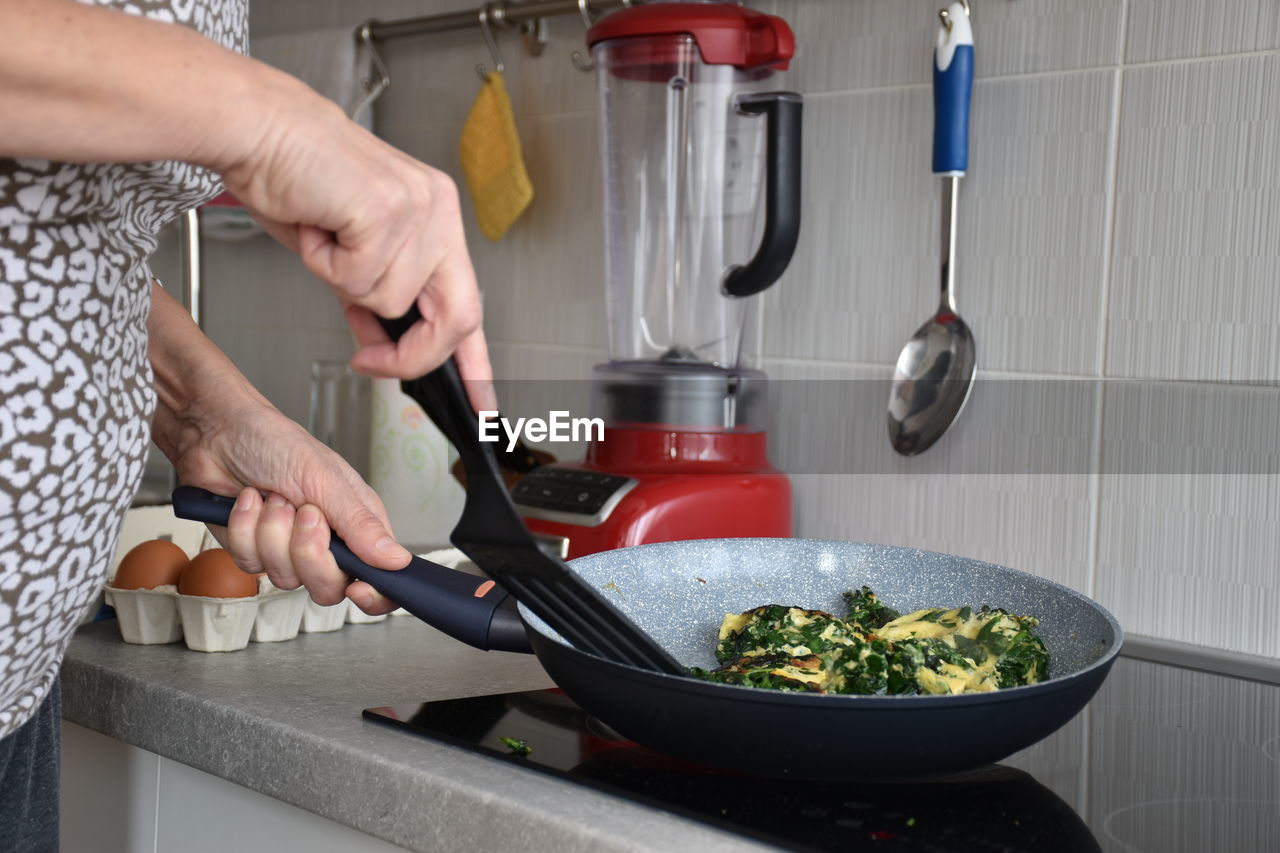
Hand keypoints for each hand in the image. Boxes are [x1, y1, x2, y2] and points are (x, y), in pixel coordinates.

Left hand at [163, 398, 410, 614]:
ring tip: (273, 497)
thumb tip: (397, 560)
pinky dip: (245, 529)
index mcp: (357, 525)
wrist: (219, 432)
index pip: (379, 578)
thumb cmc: (277, 442)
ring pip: (286, 579)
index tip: (357, 588)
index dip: (373, 594)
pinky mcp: (253, 551)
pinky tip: (249, 501)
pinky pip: (251, 564)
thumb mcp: (327, 479)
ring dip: (272, 533)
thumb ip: (361, 525)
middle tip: (304, 513)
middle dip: (309, 553)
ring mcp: (287, 551)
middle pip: (329, 588)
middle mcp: (326, 542)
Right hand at [215, 74, 494, 408]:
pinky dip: (324, 266)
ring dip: (343, 285)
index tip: (482, 402)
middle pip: (457, 317)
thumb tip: (384, 345)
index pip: (469, 304)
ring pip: (392, 302)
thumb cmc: (296, 178)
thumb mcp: (344, 252)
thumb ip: (374, 295)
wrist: (259, 128)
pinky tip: (317, 228)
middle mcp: (439, 211)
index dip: (476, 363)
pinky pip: (358, 281)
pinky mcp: (388, 210)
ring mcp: (420, 210)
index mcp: (437, 218)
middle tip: (371, 360)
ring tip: (324, 238)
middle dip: (412, 354)